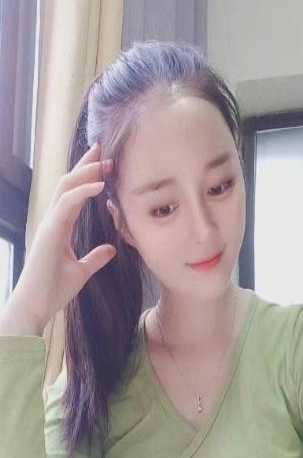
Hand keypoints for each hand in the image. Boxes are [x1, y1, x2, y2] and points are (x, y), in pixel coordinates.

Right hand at [2, 143, 115, 334]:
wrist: (36, 307)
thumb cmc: (53, 290)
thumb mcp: (82, 271)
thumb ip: (95, 258)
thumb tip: (112, 250)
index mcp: (59, 226)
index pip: (74, 194)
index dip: (87, 177)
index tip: (104, 164)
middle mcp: (53, 221)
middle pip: (69, 184)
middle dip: (86, 166)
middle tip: (104, 151)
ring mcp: (49, 225)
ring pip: (65, 188)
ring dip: (85, 172)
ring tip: (104, 161)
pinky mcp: (49, 232)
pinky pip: (66, 205)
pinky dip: (82, 192)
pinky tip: (99, 185)